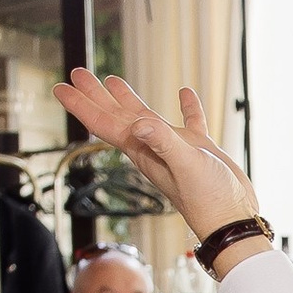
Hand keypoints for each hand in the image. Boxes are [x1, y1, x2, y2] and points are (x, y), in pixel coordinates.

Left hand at [61, 68, 260, 256]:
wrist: (231, 219)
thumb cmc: (208, 198)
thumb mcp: (186, 164)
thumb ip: (164, 143)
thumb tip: (140, 124)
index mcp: (142, 151)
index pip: (103, 124)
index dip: (81, 104)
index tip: (60, 86)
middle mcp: (152, 148)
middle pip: (116, 116)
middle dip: (96, 95)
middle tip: (77, 72)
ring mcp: (174, 148)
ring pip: (144, 117)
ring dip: (127, 98)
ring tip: (112, 79)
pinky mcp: (198, 149)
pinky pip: (190, 121)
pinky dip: (187, 106)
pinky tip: (185, 92)